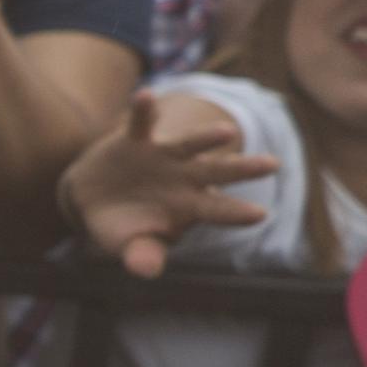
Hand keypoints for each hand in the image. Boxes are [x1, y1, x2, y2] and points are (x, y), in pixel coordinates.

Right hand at [60, 90, 277, 277]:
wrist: (93, 199)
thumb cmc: (123, 227)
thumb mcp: (130, 244)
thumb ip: (142, 254)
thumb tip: (147, 270)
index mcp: (191, 205)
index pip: (218, 210)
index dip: (236, 213)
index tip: (260, 215)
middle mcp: (185, 177)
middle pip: (219, 172)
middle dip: (243, 169)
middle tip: (273, 165)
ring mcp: (164, 157)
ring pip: (190, 144)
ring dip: (207, 137)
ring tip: (226, 132)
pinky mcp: (136, 141)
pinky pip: (140, 123)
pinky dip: (142, 110)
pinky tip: (146, 95)